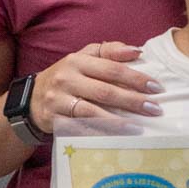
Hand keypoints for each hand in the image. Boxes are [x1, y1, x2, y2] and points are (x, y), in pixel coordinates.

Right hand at [30, 42, 162, 134]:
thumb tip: (137, 51)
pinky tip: (118, 135)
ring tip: (140, 125)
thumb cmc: (67, 77)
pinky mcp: (54, 118)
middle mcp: (67, 78)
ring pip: (93, 110)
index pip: (111, 68)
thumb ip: (109, 52)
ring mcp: (59, 99)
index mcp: (77, 60)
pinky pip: (81, 126)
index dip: (135, 78)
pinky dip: (100, 131)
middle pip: (105, 90)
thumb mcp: (83, 58)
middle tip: (155, 108)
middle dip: (132, 100)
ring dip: (119, 119)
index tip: (156, 87)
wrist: (32, 99)